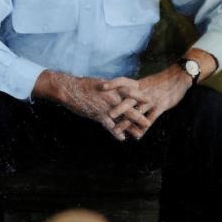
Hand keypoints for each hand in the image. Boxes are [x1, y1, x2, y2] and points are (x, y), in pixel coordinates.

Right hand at [34, 71, 148, 140]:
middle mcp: (114, 97)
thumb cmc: (85, 85)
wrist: (70, 89)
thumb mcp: (102, 83)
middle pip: (132, 107)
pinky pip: (110, 125)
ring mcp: (107, 106)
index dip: (141, 98)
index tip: (151, 101)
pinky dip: (116, 133)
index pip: (133, 93)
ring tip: (140, 134)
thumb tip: (119, 88)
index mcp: (115, 88)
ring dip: (132, 127)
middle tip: (149, 122)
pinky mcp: (99, 114)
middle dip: (140, 115)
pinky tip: (122, 139)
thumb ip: (113, 88)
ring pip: (123, 118)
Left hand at [102, 66, 190, 137]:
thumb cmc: (163, 80)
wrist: (180, 77)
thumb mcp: (148, 81)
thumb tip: (123, 91)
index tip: (101, 86)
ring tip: (117, 131)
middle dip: (118, 108)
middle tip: (108, 115)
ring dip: (127, 122)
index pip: (123, 81)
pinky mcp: (161, 106)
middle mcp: (144, 92)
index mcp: (139, 84)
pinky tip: (138, 136)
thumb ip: (136, 88)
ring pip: (137, 112)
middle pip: (129, 100)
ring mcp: (152, 100)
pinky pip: (151, 119)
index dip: (113, 83)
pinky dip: (144, 128)